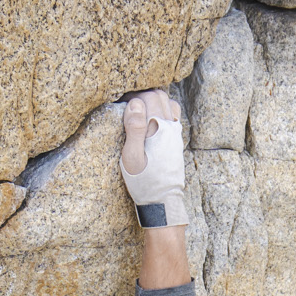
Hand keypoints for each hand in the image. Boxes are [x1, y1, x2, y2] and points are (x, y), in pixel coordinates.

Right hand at [122, 91, 191, 287]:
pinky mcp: (176, 142)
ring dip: (154, 101)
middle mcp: (170, 127)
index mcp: (158, 128)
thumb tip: (135, 103)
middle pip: (159, 96)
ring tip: (138, 110)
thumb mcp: (132, 157)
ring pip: (168, 104)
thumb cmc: (144, 181)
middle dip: (143, 94)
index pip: (147, 96)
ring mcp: (175, 134)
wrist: (164, 202)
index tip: (120, 99)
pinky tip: (150, 120)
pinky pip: (172, 116)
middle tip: (127, 103)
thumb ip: (134, 128)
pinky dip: (162, 110)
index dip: (132, 95)